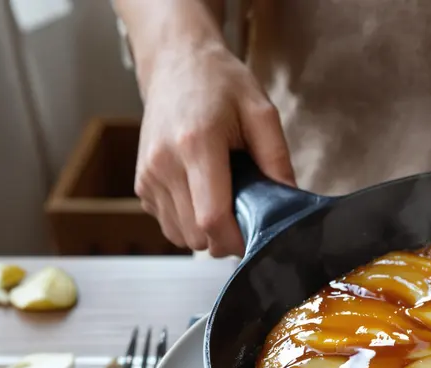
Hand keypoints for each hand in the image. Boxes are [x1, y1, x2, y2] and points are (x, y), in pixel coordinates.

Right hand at [135, 43, 294, 256]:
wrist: (176, 64)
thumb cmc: (220, 83)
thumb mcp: (261, 112)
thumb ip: (276, 159)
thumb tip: (289, 202)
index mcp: (196, 144)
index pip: (211, 219)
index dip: (237, 240)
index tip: (257, 237)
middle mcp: (164, 164)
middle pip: (197, 235)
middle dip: (226, 238)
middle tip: (246, 215)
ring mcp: (148, 176)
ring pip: (181, 237)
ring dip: (207, 233)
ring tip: (224, 201)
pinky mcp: (141, 184)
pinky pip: (168, 225)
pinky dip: (188, 223)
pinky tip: (203, 196)